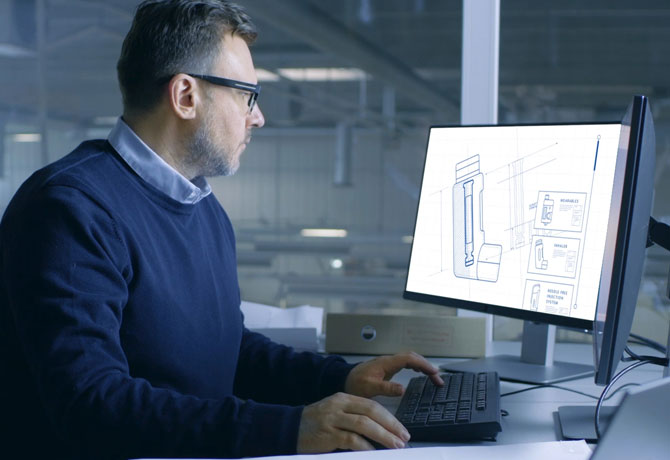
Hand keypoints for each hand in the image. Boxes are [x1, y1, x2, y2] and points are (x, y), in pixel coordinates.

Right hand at [296, 392, 410, 452]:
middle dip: (391, 425)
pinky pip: (351, 439)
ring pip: (364, 424)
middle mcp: (339, 405)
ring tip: (395, 445)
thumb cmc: (315, 423)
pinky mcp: (327, 434)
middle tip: (403, 438)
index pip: (372, 405)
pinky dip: (365, 446)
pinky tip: (373, 452)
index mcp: (343, 398)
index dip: (390, 418)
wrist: (289, 427)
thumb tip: (380, 432)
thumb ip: (354, 419)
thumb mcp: (336, 413)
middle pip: (371, 412)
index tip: (402, 430)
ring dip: (383, 436)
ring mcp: (332, 419)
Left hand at [344, 351, 443, 397]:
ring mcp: (388, 363)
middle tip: (438, 379)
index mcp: (386, 363)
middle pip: (412, 357)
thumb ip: (385, 388)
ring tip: (434, 378)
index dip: (423, 364)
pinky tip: (420, 372)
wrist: (344, 379)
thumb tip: (402, 389)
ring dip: (423, 366)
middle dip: (427, 366)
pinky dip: (416, 367)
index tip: (434, 373)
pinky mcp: (387, 367)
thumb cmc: (355, 383)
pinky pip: (405, 363)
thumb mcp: (369, 388)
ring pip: (410, 359)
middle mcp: (389, 360)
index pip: (409, 359)